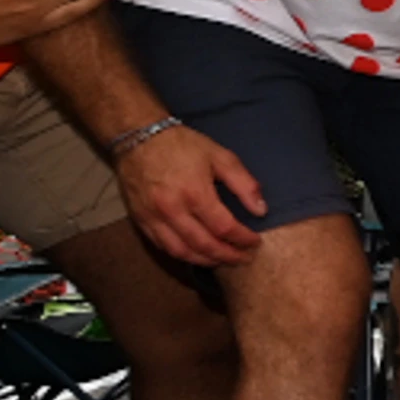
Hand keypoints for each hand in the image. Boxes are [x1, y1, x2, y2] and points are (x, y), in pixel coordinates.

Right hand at [119, 126, 265, 267]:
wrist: (138, 138)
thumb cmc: (182, 145)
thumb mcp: (220, 156)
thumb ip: (244, 183)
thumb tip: (260, 210)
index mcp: (194, 192)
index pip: (224, 227)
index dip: (242, 239)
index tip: (255, 242)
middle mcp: (172, 210)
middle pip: (204, 245)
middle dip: (227, 256)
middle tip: (244, 258)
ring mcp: (153, 218)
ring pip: (182, 252)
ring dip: (205, 260)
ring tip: (223, 260)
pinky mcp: (140, 221)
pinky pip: (162, 246)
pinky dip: (182, 255)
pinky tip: (197, 254)